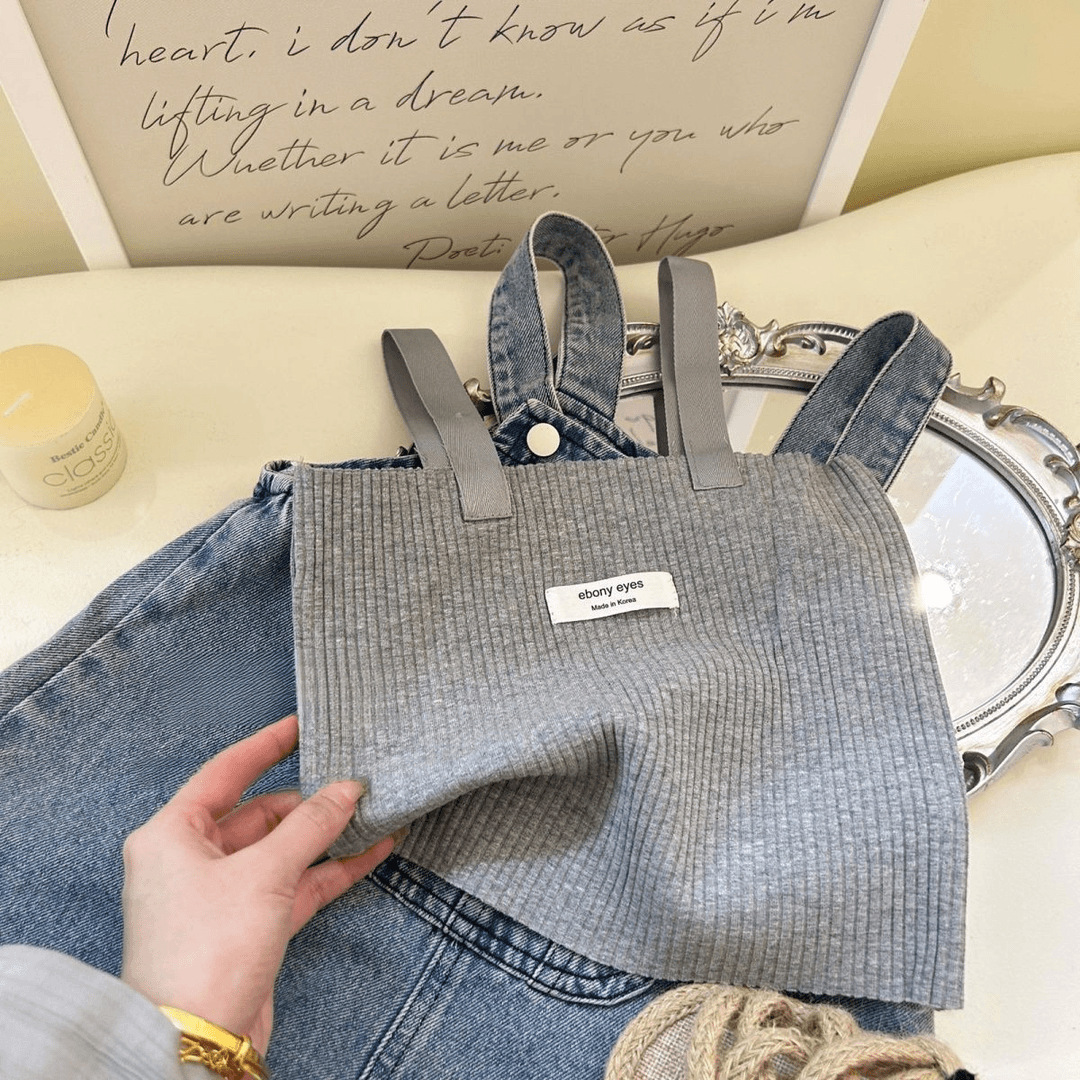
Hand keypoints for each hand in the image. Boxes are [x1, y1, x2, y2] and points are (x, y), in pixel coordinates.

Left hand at [119, 713, 395, 1055]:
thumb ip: (310, 825)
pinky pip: (294, 884)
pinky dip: (329, 870)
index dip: (267, 745)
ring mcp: (221, 896)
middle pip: (258, 813)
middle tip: (353, 779)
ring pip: (280, 850)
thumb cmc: (206, 952)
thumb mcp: (264, 873)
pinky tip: (370, 853)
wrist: (197, 1041)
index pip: (225, 772)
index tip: (303, 724)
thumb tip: (347, 789)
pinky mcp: (248, 927)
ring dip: (324, 835)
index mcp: (171, 835)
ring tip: (371, 811)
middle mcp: (190, 861)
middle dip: (308, 800)